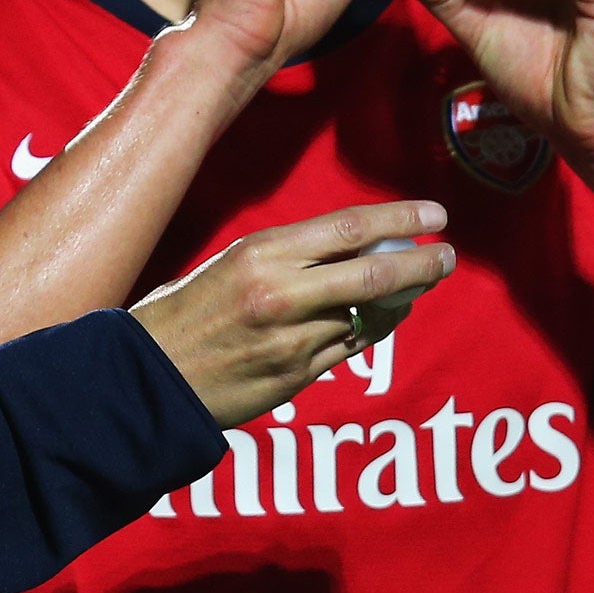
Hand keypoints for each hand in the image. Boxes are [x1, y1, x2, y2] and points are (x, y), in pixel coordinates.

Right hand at [133, 201, 453, 428]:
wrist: (147, 377)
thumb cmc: (185, 313)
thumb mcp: (230, 265)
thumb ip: (286, 258)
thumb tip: (346, 248)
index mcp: (261, 254)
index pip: (348, 229)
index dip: (400, 220)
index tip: (434, 215)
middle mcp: (281, 294)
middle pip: (373, 275)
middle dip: (420, 264)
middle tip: (446, 257)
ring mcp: (292, 339)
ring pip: (368, 317)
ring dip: (399, 302)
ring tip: (414, 288)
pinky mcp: (296, 376)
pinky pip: (349, 349)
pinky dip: (371, 332)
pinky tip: (379, 321)